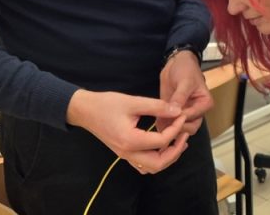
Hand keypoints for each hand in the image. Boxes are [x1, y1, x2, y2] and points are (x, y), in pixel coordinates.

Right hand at [67, 89, 188, 173]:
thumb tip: (177, 111)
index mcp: (130, 140)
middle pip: (159, 163)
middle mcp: (128, 153)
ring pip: (152, 167)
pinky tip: (164, 146)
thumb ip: (157, 106)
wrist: (85, 110)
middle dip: (176, 151)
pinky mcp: (124, 153)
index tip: (182, 116)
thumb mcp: (133, 101)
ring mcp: (125, 155)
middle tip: (184, 135)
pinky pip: (143, 165)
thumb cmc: (106, 104)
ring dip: (168, 157)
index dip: (176, 129)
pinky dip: (157, 159)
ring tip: (178, 141)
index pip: (161, 141)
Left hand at [160, 50, 213, 135]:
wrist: (176, 63)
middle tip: (163, 120)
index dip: (181, 117)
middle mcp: (197, 112)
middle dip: (176, 127)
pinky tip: (156, 122)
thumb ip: (180, 96)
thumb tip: (176, 111)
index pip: (193, 117)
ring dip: (169, 129)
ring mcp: (186, 114)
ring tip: (159, 121)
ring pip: (180, 130)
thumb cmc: (186, 69)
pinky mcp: (175, 114)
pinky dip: (163, 127)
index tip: (169, 115)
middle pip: (190, 128)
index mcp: (205, 104)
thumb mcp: (185, 80)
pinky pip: (170, 126)